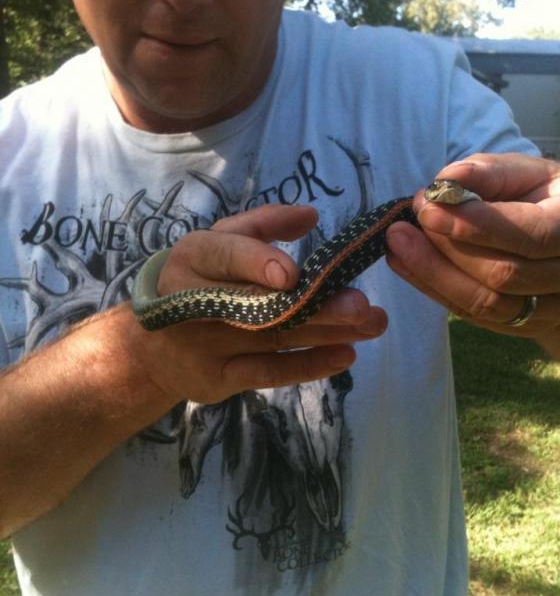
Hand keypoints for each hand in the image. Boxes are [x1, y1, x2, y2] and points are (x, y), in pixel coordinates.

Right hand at [138, 203, 387, 403]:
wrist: (152, 349)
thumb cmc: (196, 283)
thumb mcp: (218, 244)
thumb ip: (261, 225)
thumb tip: (310, 215)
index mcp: (193, 257)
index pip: (225, 256)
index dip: (258, 262)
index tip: (296, 273)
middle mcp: (194, 302)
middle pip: (260, 303)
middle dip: (315, 305)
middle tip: (363, 304)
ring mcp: (205, 346)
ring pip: (272, 338)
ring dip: (326, 333)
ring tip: (372, 324)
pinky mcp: (218, 380)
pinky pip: (268, 373)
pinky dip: (308, 365)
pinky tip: (345, 355)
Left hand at [385, 153, 559, 336]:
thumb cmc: (549, 197)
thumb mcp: (531, 172)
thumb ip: (490, 172)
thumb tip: (444, 181)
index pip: (534, 235)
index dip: (478, 225)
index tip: (428, 208)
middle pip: (506, 275)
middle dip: (447, 249)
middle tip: (406, 222)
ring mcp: (556, 310)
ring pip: (487, 304)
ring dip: (433, 274)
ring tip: (397, 244)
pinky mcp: (526, 328)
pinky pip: (474, 316)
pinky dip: (435, 289)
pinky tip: (406, 264)